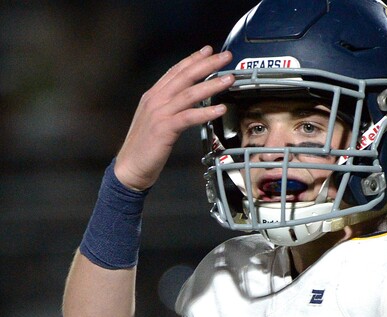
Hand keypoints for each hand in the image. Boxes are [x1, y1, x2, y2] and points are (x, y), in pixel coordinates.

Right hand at [114, 46, 233, 190]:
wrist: (130, 167)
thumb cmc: (144, 148)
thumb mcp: (156, 121)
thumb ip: (169, 108)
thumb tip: (187, 102)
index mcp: (153, 96)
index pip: (176, 71)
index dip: (193, 59)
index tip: (208, 51)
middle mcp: (156, 100)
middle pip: (185, 76)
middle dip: (207, 64)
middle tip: (225, 56)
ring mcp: (159, 113)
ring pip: (189, 94)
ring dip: (212, 85)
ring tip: (229, 79)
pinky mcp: (164, 129)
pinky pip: (189, 117)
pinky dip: (205, 112)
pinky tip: (220, 109)